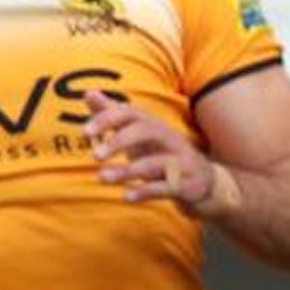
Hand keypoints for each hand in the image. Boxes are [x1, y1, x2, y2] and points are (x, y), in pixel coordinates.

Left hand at [83, 90, 238, 213]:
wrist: (205, 182)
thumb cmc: (161, 153)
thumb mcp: (137, 134)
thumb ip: (113, 115)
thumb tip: (88, 93)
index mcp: (153, 125)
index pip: (130, 114)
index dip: (108, 119)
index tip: (84, 132)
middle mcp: (168, 139)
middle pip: (146, 131)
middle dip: (119, 141)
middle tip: (94, 155)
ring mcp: (180, 162)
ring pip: (154, 163)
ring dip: (126, 170)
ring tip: (101, 178)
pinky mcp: (187, 184)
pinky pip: (167, 187)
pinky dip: (146, 191)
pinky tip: (126, 196)